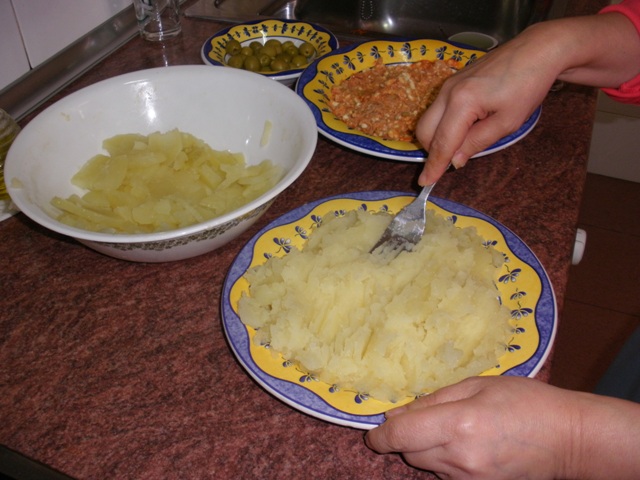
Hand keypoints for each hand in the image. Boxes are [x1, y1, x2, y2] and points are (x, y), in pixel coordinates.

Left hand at [365, 376, 574, 478]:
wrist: (568, 439)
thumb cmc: (525, 401)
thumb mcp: (478, 385)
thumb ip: (434, 400)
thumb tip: (398, 414)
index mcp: (459, 424)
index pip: (401, 436)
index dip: (380, 435)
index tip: (374, 431)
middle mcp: (460, 457)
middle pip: (409, 452)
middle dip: (407, 436)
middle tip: (423, 418)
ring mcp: (470, 479)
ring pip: (426, 466)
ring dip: (426, 449)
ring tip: (454, 429)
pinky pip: (445, 476)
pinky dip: (443, 462)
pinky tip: (465, 446)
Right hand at [416, 33, 557, 185]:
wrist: (537, 50)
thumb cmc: (528, 85)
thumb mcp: (507, 122)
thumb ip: (477, 143)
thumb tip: (455, 162)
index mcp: (462, 102)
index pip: (442, 142)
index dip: (434, 165)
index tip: (425, 182)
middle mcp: (448, 92)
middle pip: (424, 131)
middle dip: (433, 150)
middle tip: (455, 160)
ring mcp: (448, 84)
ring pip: (429, 120)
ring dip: (438, 136)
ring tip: (466, 140)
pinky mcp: (453, 81)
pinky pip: (438, 109)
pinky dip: (444, 124)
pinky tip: (467, 125)